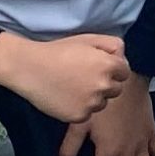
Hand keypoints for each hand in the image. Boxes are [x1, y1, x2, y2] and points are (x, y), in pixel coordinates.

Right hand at [0, 32, 128, 123]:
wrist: (30, 68)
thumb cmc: (59, 51)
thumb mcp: (89, 39)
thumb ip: (113, 46)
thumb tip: (122, 58)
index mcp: (109, 66)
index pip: (124, 72)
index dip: (112, 69)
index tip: (98, 67)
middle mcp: (103, 86)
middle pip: (116, 89)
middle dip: (105, 84)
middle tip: (85, 77)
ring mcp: (91, 103)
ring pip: (102, 103)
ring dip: (94, 97)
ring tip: (74, 86)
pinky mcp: (79, 116)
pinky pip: (87, 113)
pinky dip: (80, 107)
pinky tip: (67, 96)